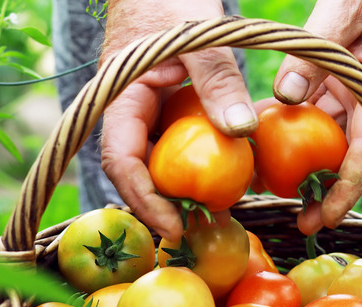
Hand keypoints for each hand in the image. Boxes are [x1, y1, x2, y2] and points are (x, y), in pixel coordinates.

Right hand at [99, 0, 254, 241]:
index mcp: (121, 99)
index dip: (144, 199)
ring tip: (215, 212)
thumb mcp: (199, 38)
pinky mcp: (167, 111)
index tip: (174, 226)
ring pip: (158, 161)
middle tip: (201, 229)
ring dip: (181, 189)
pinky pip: (177, 145)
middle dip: (164, 205)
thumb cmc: (172, 2)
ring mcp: (148, 113)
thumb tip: (241, 131)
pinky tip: (224, 177)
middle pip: (138, 171)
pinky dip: (196, 163)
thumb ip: (217, 79)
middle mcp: (129, 113)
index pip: (121, 161)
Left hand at [272, 0, 361, 234]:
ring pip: (330, 138)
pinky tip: (264, 137)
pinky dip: (293, 126)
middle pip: (350, 155)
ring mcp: (354, 91)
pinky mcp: (339, 80)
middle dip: (329, 192)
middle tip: (302, 222)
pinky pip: (316, 110)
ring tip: (273, 187)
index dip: (349, 188)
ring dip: (306, 163)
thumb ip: (315, 51)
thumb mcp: (347, 7)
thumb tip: (284, 96)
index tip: (328, 217)